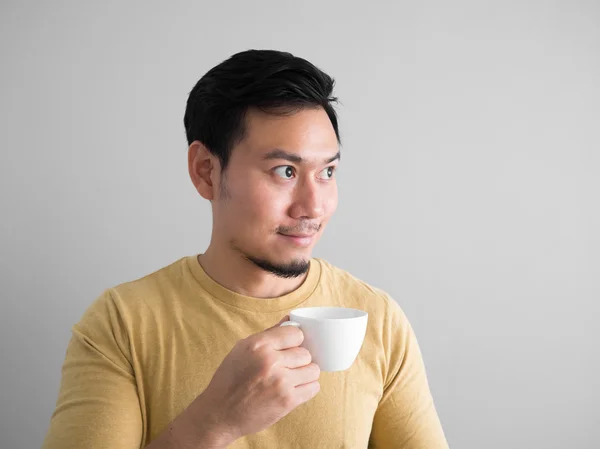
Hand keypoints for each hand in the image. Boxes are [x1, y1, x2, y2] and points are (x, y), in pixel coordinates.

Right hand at [189, 316, 320, 444]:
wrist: (220, 414)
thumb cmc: (230, 380)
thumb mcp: (242, 349)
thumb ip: (269, 335)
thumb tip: (290, 319)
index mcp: (258, 344)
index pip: (296, 333)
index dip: (294, 341)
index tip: (289, 349)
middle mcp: (270, 360)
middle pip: (305, 353)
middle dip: (298, 360)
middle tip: (286, 368)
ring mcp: (281, 381)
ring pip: (313, 370)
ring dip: (305, 374)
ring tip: (292, 378)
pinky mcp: (287, 401)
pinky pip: (314, 388)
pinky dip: (307, 388)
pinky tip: (294, 389)